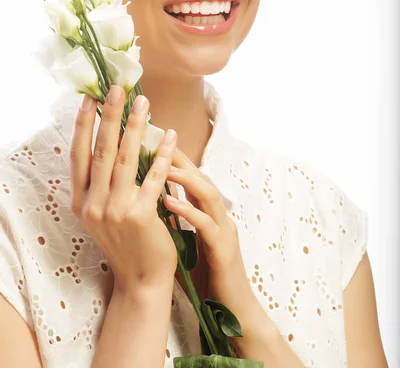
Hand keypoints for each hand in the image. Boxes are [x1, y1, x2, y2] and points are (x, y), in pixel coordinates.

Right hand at [69, 85, 178, 292]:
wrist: (141, 278)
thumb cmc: (125, 241)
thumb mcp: (102, 213)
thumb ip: (101, 183)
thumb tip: (110, 141)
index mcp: (81, 201)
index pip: (79, 155)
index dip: (83, 126)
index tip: (89, 99)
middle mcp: (93, 205)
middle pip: (102, 151)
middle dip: (110, 116)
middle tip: (117, 88)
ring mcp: (115, 211)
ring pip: (126, 159)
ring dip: (136, 128)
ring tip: (144, 103)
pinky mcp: (140, 216)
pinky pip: (154, 178)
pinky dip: (164, 155)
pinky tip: (171, 136)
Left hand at [164, 147, 255, 313]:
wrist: (231, 313)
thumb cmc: (206, 279)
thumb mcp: (186, 245)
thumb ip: (174, 225)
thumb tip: (148, 207)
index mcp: (210, 216)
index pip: (193, 181)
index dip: (176, 161)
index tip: (154, 145)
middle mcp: (220, 218)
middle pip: (203, 180)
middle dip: (182, 160)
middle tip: (159, 143)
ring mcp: (224, 232)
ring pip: (210, 195)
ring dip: (187, 179)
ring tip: (163, 166)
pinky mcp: (224, 251)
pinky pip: (207, 225)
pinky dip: (188, 211)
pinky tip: (169, 201)